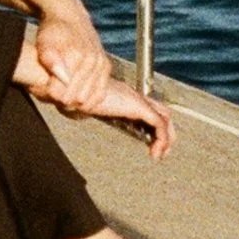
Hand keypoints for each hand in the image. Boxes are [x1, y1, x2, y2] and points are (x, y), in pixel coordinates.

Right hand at [14, 53, 176, 159]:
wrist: (72, 85)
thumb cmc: (73, 92)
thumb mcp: (82, 102)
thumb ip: (84, 106)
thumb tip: (75, 111)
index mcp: (122, 95)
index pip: (146, 106)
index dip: (152, 122)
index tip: (150, 141)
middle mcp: (131, 95)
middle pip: (160, 110)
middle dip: (167, 132)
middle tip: (161, 150)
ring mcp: (135, 99)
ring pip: (163, 117)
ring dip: (166, 137)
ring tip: (159, 154)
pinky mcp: (136, 105)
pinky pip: (158, 124)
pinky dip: (161, 139)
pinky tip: (153, 152)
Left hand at [15, 0, 111, 115]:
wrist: (69, 17)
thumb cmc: (52, 32)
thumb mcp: (44, 43)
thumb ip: (50, 60)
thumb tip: (64, 78)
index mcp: (76, 55)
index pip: (64, 92)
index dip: (51, 96)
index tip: (43, 91)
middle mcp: (92, 60)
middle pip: (77, 99)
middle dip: (64, 102)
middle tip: (52, 97)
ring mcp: (101, 64)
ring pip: (89, 99)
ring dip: (76, 104)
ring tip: (63, 100)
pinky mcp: (106, 67)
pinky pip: (100, 94)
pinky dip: (89, 102)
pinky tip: (77, 101)